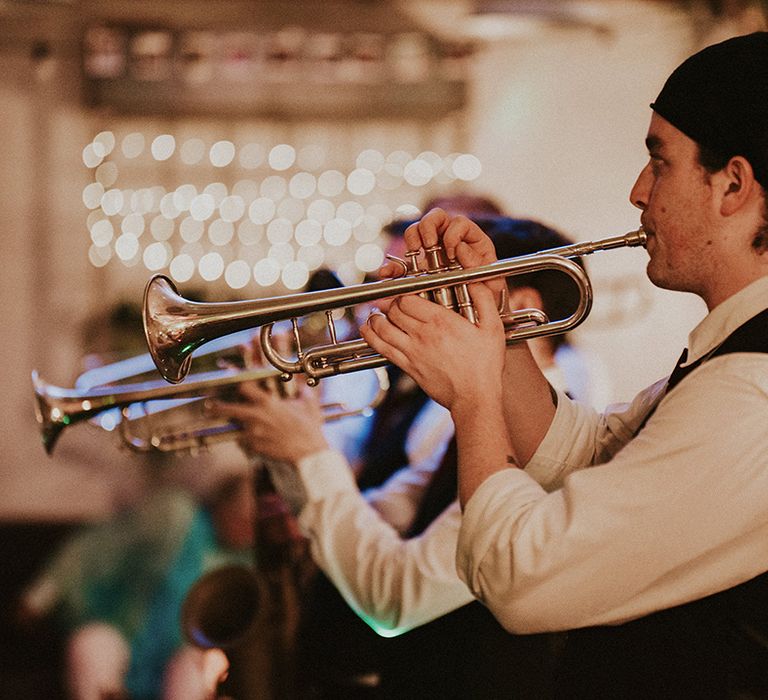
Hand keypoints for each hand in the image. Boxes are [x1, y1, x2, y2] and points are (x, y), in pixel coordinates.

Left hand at [209, 380, 328, 463]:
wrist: (308, 453)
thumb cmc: (309, 429)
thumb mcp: (308, 406)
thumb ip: (303, 394)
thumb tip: (304, 387)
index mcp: (268, 403)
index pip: (243, 387)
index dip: (236, 385)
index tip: (231, 385)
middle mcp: (256, 416)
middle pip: (228, 409)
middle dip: (217, 408)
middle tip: (210, 407)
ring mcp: (253, 433)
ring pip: (235, 428)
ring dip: (235, 428)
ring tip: (234, 428)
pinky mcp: (254, 447)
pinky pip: (243, 443)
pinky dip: (246, 443)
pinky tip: (252, 442)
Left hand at [360, 282, 505, 412]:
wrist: (474, 398)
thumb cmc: (485, 365)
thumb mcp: (492, 328)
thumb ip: (484, 300)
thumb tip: (475, 281)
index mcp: (441, 321)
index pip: (408, 299)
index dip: (402, 293)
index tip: (404, 293)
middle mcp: (423, 334)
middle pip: (394, 311)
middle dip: (389, 303)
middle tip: (388, 301)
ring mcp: (412, 351)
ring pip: (383, 328)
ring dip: (376, 318)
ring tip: (375, 314)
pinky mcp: (408, 367)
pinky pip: (383, 348)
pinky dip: (371, 337)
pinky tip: (367, 330)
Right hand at [378, 208, 504, 305]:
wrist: (479, 315)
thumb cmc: (489, 296)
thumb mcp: (492, 283)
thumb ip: (479, 265)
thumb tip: (459, 248)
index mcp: (471, 240)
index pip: (459, 223)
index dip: (453, 234)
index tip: (452, 253)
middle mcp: (451, 241)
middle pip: (435, 218)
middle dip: (427, 228)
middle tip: (426, 245)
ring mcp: (433, 253)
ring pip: (416, 232)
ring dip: (411, 239)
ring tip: (413, 253)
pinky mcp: (419, 269)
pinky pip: (402, 263)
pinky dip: (393, 267)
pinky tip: (388, 274)